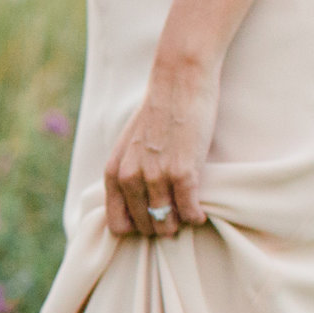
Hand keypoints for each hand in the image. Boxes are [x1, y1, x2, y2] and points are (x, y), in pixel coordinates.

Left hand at [105, 58, 217, 237]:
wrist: (179, 84)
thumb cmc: (158, 114)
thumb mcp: (129, 146)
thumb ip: (127, 173)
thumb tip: (137, 206)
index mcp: (113, 173)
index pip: (117, 224)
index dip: (135, 227)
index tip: (151, 218)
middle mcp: (130, 178)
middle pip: (145, 227)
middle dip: (160, 226)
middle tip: (174, 216)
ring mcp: (155, 176)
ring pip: (167, 223)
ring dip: (179, 223)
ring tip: (187, 213)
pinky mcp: (183, 173)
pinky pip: (189, 211)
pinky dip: (196, 216)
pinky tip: (200, 212)